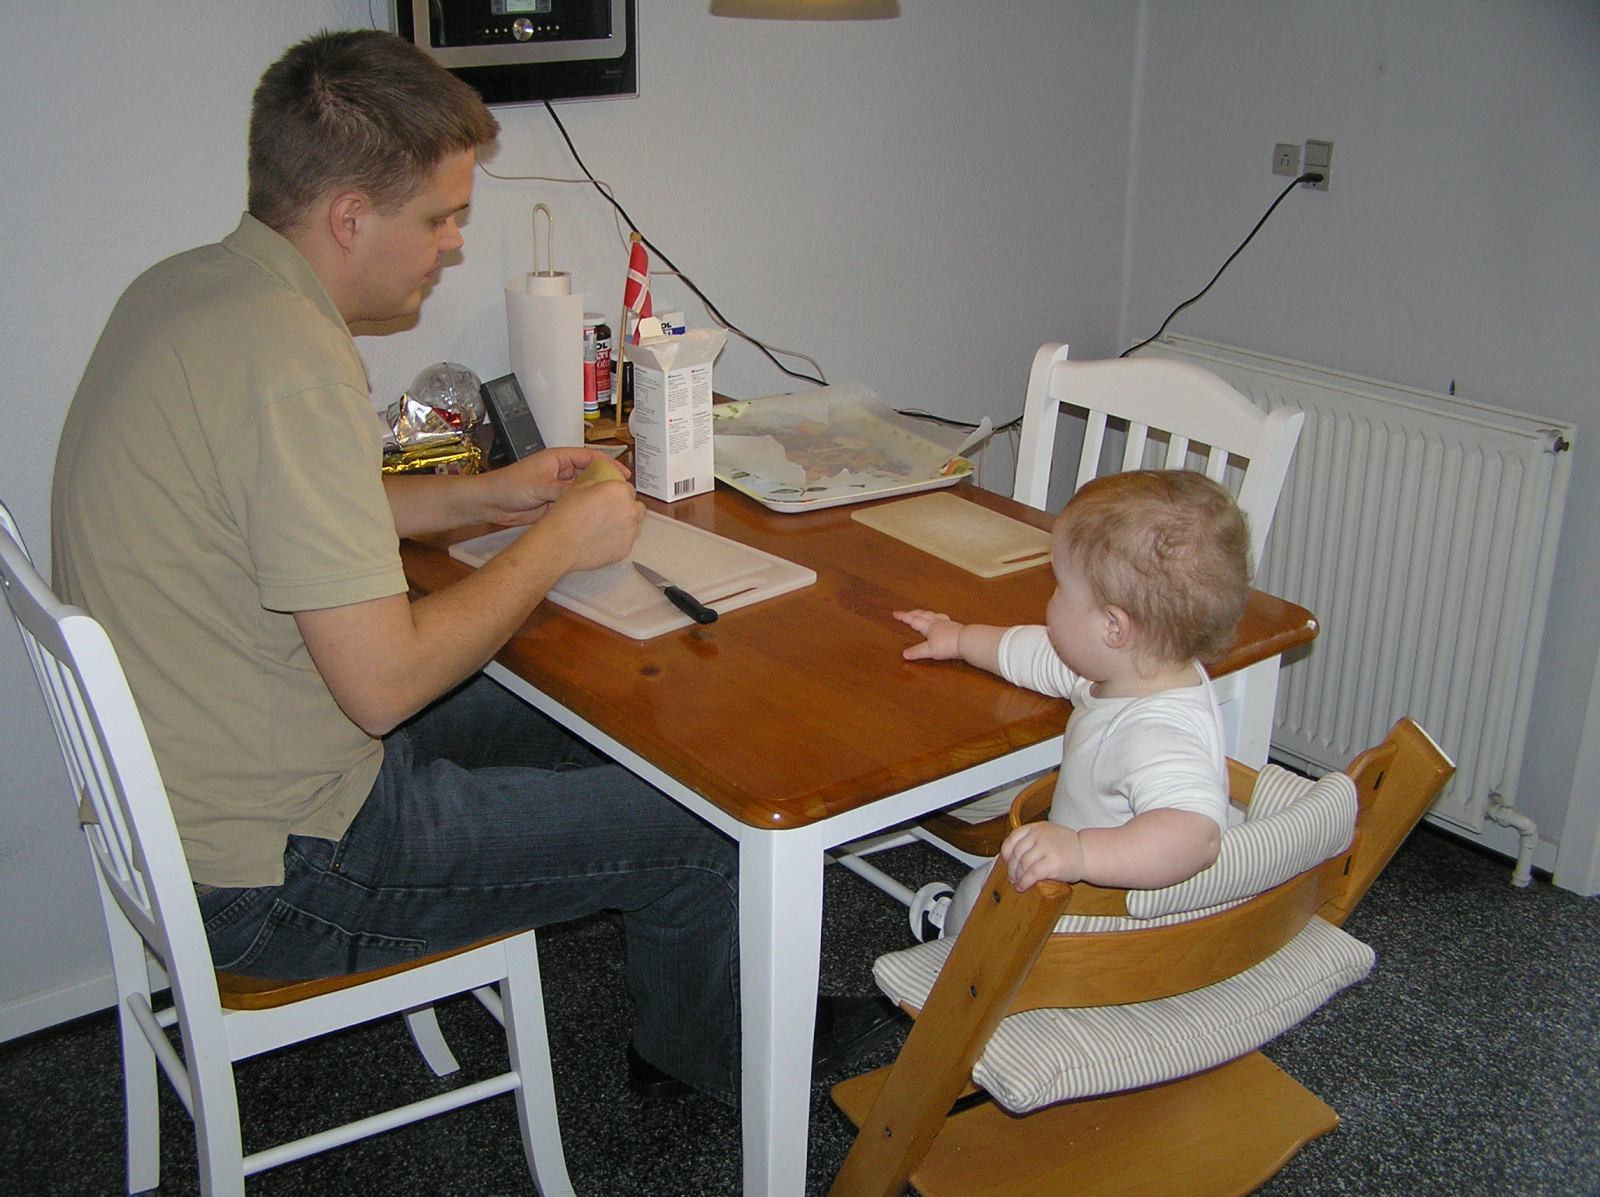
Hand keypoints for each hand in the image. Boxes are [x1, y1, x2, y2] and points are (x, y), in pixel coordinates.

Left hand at [479, 448, 633, 527]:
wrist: (491, 503)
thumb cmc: (509, 485)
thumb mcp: (540, 485)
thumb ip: (563, 490)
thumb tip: (587, 494)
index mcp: (558, 459)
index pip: (589, 457)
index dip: (608, 464)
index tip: (623, 474)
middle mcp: (560, 472)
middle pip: (589, 474)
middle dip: (605, 482)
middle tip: (622, 493)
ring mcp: (558, 488)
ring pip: (583, 491)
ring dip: (595, 497)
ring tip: (613, 506)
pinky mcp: (554, 504)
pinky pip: (574, 505)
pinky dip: (584, 509)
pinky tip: (596, 516)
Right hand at [893, 609, 964, 660]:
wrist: (967, 641)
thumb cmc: (948, 644)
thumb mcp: (929, 650)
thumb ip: (917, 652)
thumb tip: (905, 654)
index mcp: (928, 626)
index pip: (913, 620)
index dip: (903, 616)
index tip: (895, 613)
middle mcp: (937, 622)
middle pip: (922, 615)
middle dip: (912, 613)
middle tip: (906, 612)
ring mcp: (946, 623)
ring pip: (933, 615)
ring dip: (925, 613)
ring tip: (923, 613)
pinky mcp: (954, 626)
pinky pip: (943, 618)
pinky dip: (938, 617)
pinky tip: (941, 620)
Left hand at [1000, 822, 1085, 891]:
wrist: (1088, 853)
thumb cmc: (1067, 847)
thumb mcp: (1048, 834)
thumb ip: (1031, 840)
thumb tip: (1006, 856)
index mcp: (1036, 827)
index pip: (1012, 838)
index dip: (1005, 853)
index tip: (1005, 862)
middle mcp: (1039, 835)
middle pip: (1016, 854)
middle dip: (1011, 868)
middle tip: (1012, 877)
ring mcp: (1046, 848)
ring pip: (1022, 864)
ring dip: (1017, 877)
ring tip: (1018, 883)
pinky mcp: (1052, 863)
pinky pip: (1031, 874)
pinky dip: (1024, 882)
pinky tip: (1022, 887)